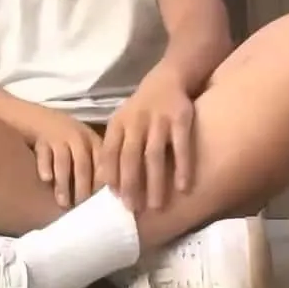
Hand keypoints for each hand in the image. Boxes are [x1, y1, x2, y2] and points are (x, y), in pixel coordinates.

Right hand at [32, 109, 103, 208]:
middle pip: (83, 165)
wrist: (34, 116)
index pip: (102, 162)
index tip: (101, 203)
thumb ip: (93, 167)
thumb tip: (104, 198)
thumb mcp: (83, 147)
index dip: (102, 183)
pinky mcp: (40, 138)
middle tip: (82, 208)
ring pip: (64, 162)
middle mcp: (78, 137)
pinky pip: (44, 154)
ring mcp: (58, 135)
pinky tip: (46, 179)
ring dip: (64, 184)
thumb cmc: (63, 140)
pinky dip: (45, 167)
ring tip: (63, 203)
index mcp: (93, 140)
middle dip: (83, 188)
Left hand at [100, 63, 194, 212]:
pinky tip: (184, 188)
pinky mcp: (181, 118)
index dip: (111, 176)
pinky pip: (182, 146)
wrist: (168, 78)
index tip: (115, 199)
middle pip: (130, 157)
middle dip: (130, 185)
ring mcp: (159, 119)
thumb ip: (113, 147)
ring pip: (154, 155)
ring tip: (157, 206)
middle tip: (133, 209)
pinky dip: (183, 167)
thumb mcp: (122, 122)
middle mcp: (136, 121)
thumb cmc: (141, 108)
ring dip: (155, 182)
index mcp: (118, 123)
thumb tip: (104, 182)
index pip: (110, 152)